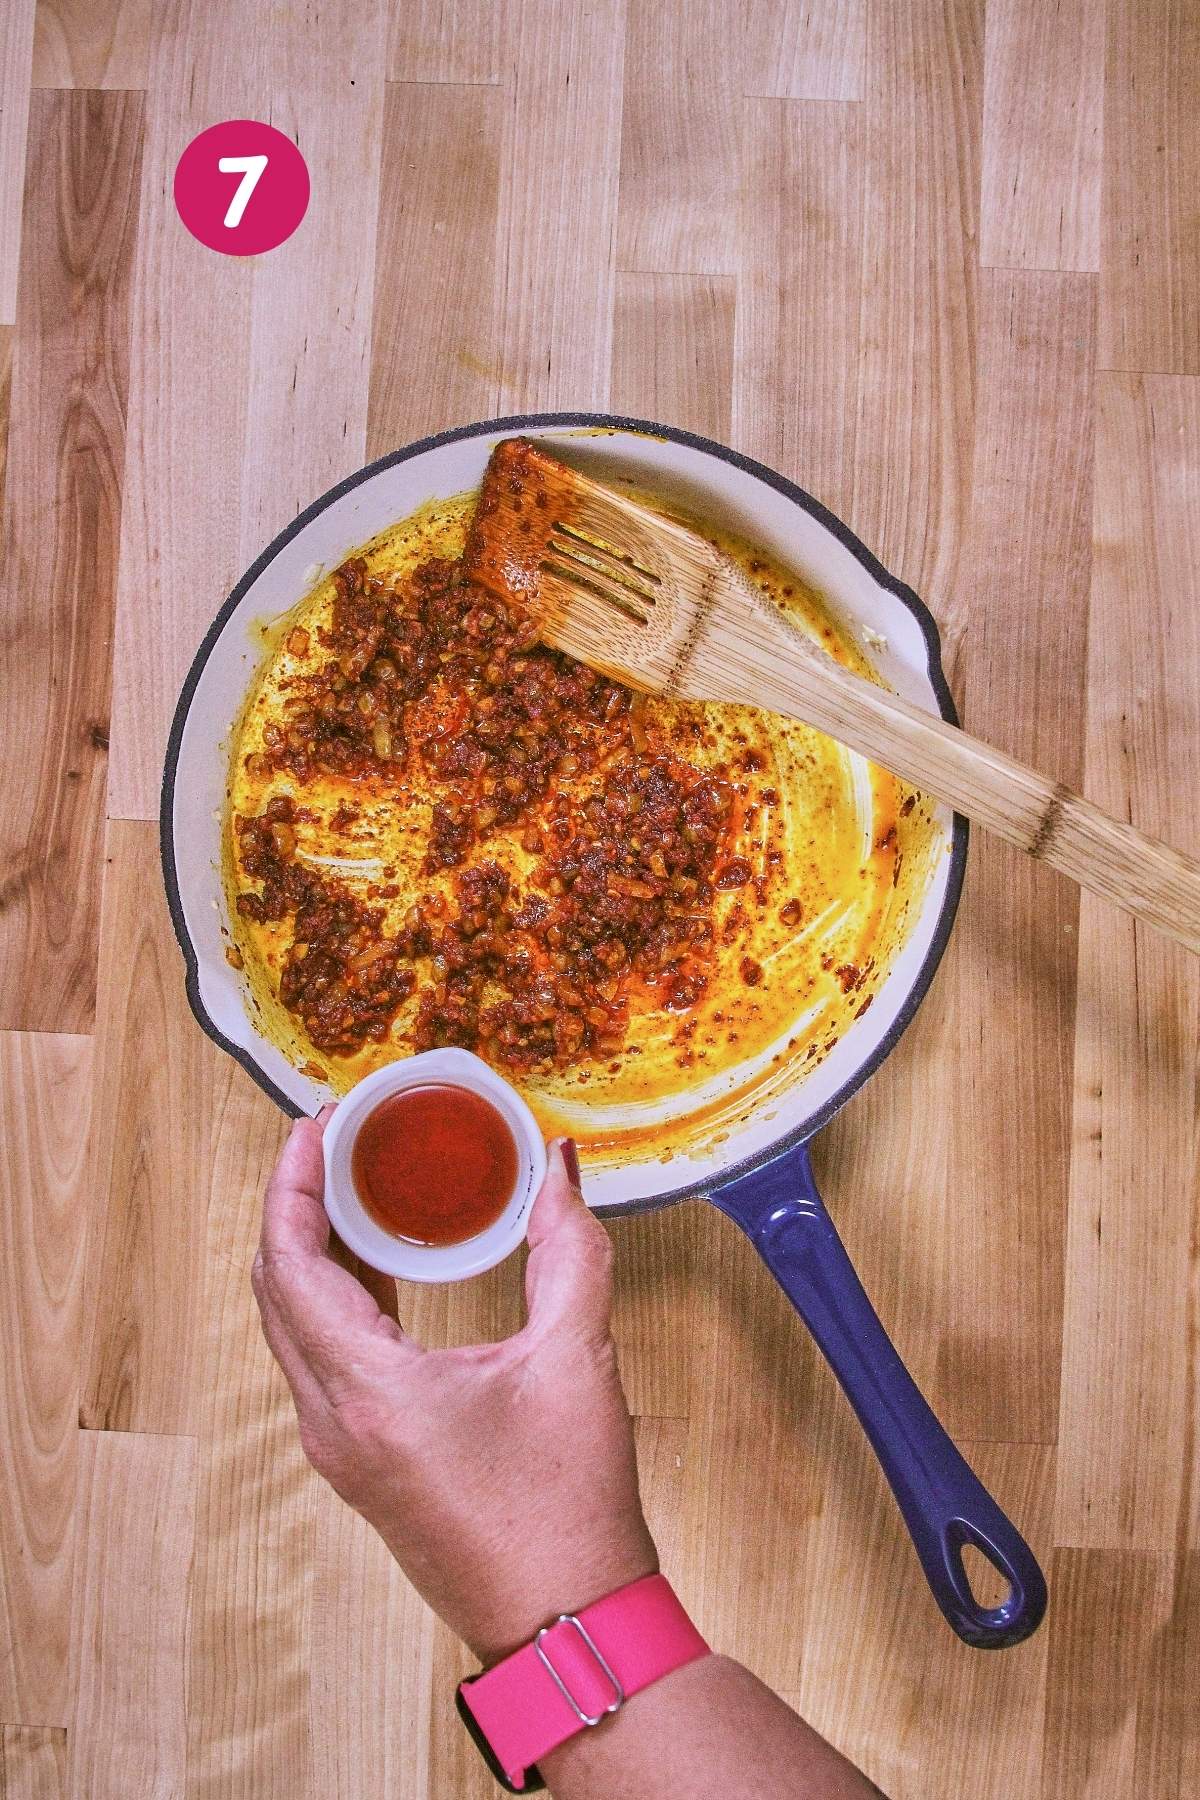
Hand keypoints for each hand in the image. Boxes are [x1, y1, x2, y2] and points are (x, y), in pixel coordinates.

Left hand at [252, 1115, 657, 1661]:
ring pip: (292, 1328)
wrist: (568, 1625)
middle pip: (274, 1290)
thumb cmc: (567, 1510)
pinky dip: (333, 1298)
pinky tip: (379, 1265)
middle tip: (335, 1141)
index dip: (292, 1183)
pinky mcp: (363, 1464)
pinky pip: (320, 1361)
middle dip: (295, 1205)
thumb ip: (569, 1251)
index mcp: (368, 1393)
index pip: (288, 1265)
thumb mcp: (575, 1361)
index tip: (317, 1124)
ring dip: (310, 1251)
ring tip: (355, 1186)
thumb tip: (560, 1168)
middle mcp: (333, 1423)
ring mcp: (341, 1450)